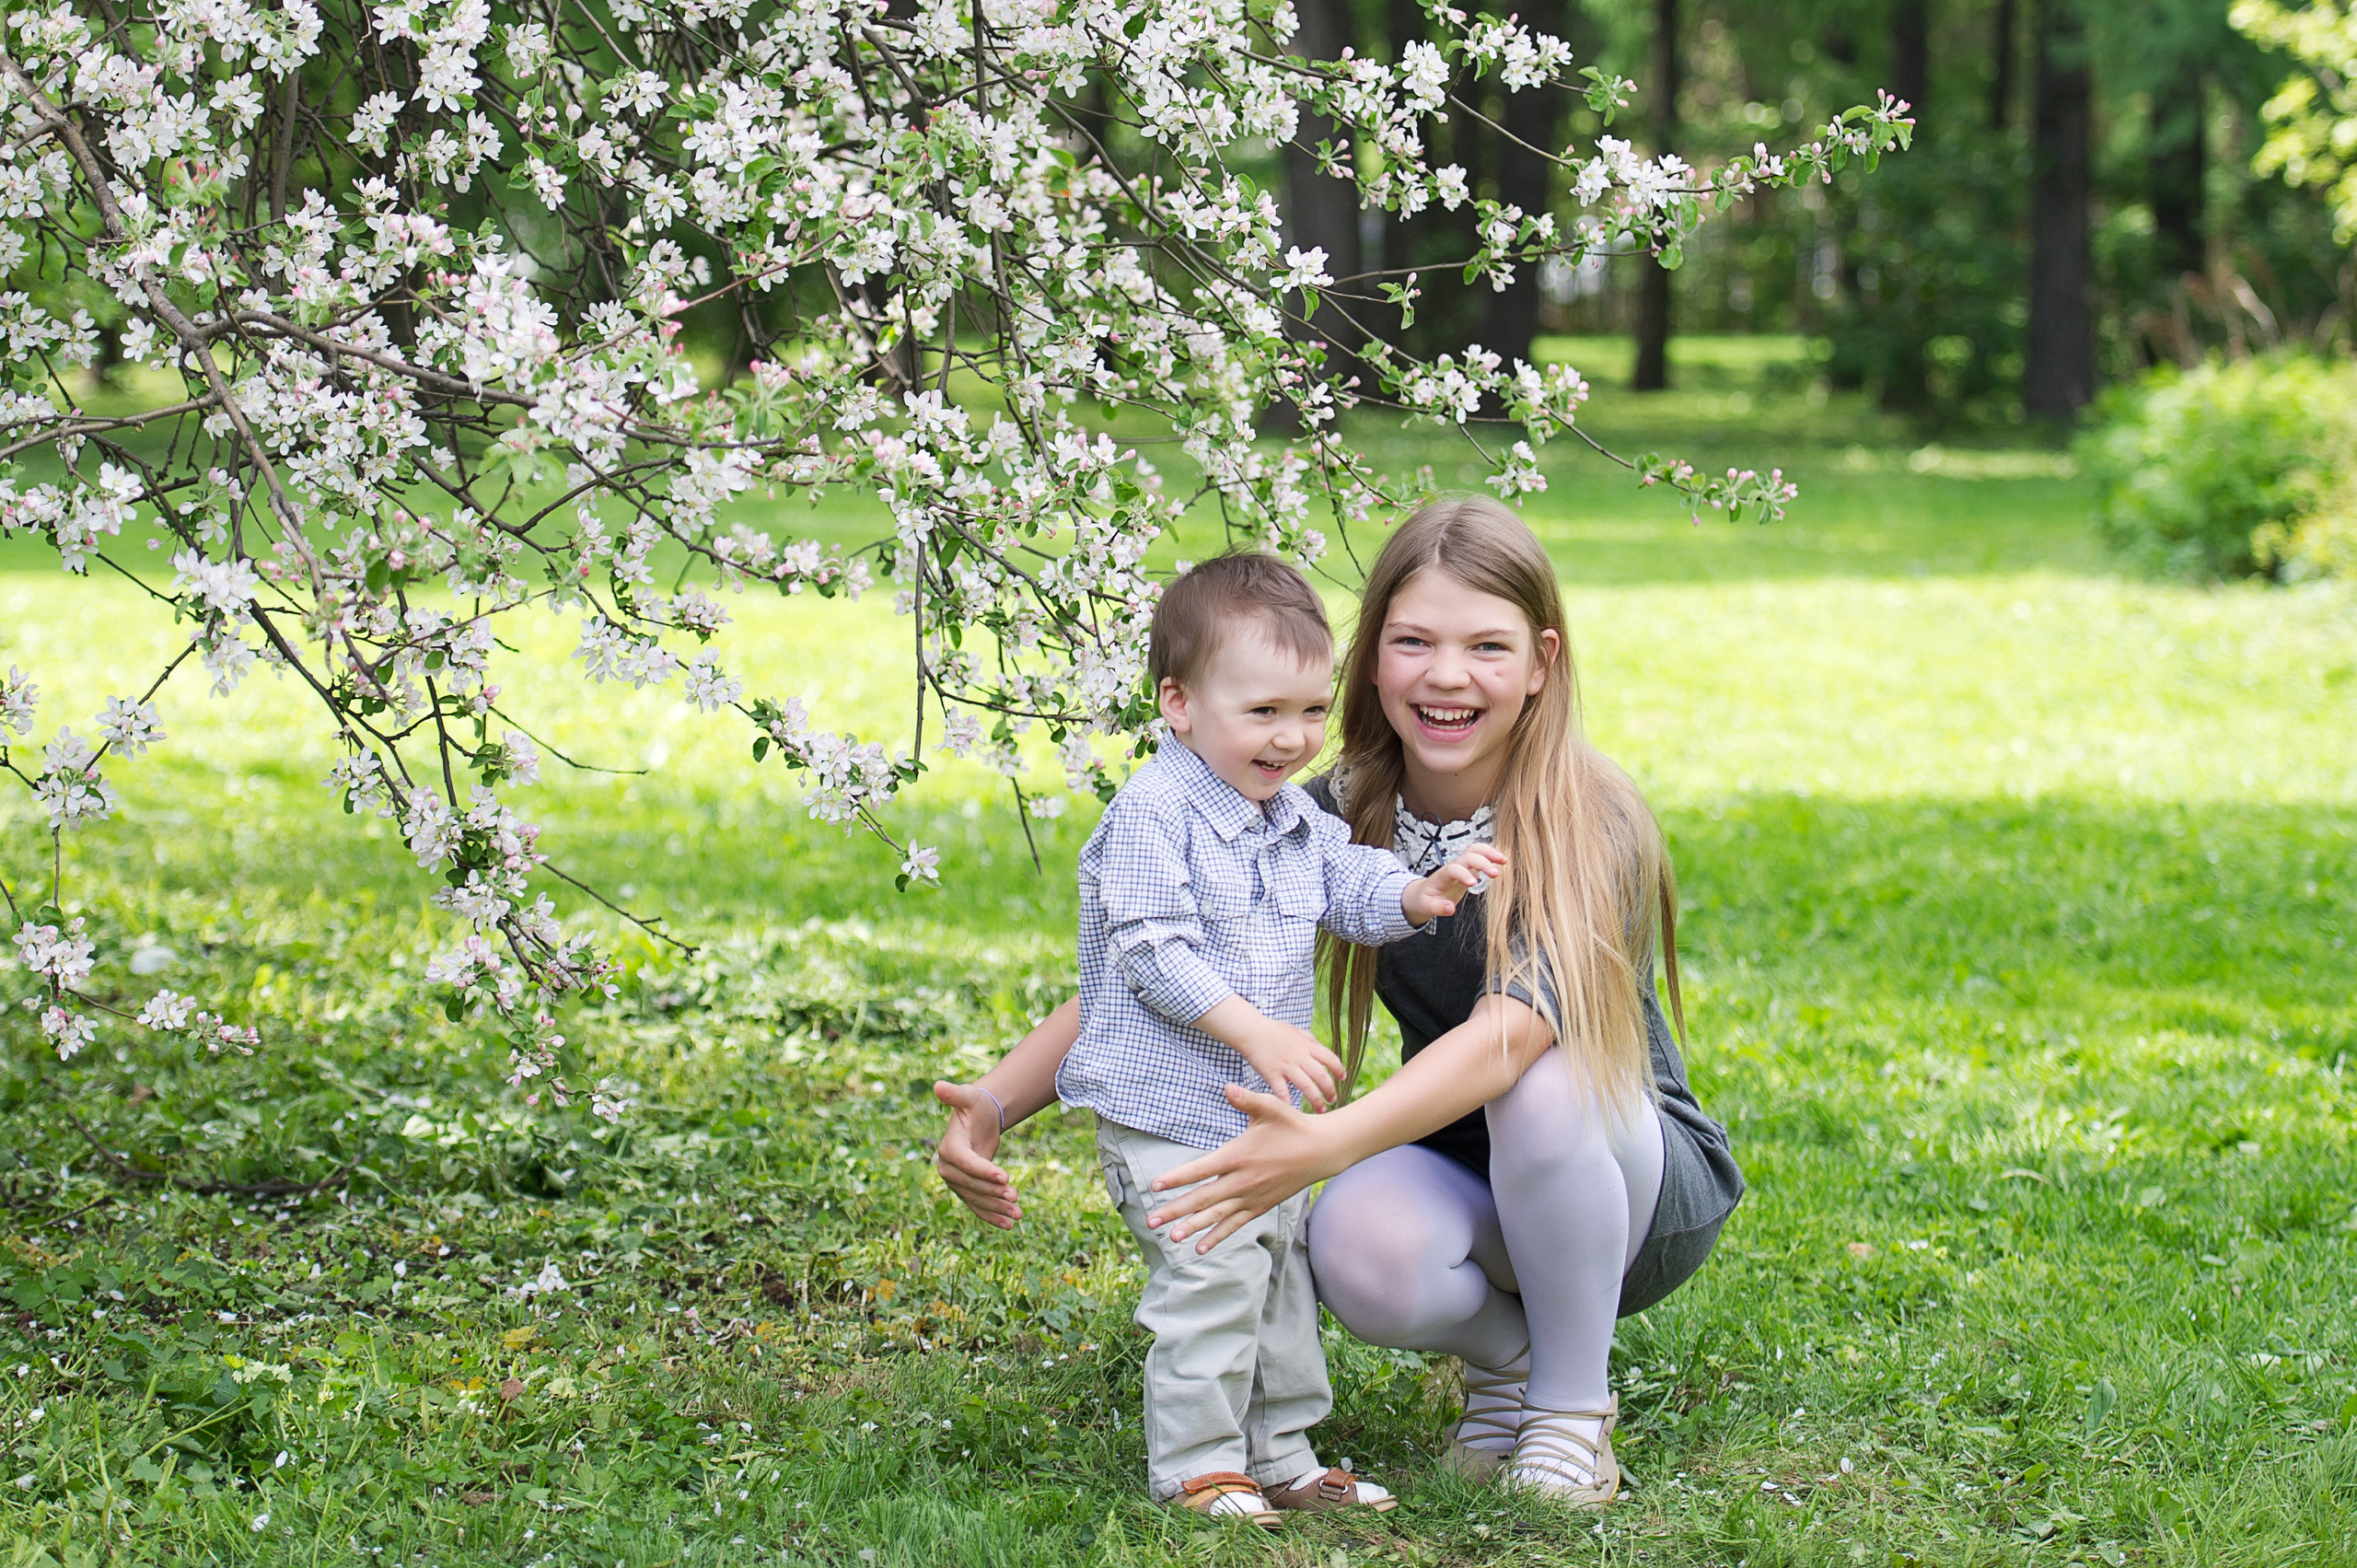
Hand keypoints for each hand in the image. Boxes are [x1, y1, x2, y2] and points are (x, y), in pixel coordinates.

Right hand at [933, 1080, 1020, 1228]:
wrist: (979, 1119)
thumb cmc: (975, 1106)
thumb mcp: (969, 1098)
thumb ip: (955, 1094)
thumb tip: (938, 1085)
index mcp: (949, 1148)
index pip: (967, 1163)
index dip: (984, 1171)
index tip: (1006, 1177)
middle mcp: (948, 1168)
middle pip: (973, 1185)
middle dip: (994, 1192)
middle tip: (1016, 1197)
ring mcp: (957, 1182)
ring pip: (977, 1199)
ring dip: (997, 1208)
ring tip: (1018, 1214)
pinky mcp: (967, 1190)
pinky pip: (978, 1206)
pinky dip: (992, 1216)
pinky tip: (1009, 1224)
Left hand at [1145, 1083, 1348, 1251]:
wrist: (1321, 1151)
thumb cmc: (1292, 1126)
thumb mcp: (1271, 1108)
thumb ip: (1247, 1100)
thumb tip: (1228, 1088)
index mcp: (1238, 1156)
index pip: (1200, 1169)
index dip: (1177, 1178)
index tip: (1155, 1185)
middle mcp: (1242, 1180)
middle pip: (1203, 1198)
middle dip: (1175, 1210)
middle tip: (1151, 1221)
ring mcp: (1251, 1196)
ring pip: (1216, 1216)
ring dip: (1193, 1227)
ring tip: (1172, 1238)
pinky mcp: (1260, 1206)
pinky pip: (1234, 1224)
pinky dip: (1217, 1236)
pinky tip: (1200, 1248)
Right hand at [1229, 1014, 1346, 1111]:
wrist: (1252, 1031)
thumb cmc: (1275, 1030)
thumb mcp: (1297, 1031)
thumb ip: (1311, 1041)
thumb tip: (1323, 1052)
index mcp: (1307, 1046)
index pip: (1330, 1058)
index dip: (1339, 1070)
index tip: (1343, 1079)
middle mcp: (1300, 1056)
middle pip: (1321, 1075)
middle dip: (1330, 1090)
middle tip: (1333, 1099)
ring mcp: (1286, 1066)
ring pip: (1306, 1086)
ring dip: (1316, 1099)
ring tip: (1321, 1109)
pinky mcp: (1272, 1073)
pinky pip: (1282, 1091)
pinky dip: (1288, 1102)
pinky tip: (1293, 1111)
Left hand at [1403, 843, 1506, 923]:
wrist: (1422, 893)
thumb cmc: (1424, 899)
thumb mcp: (1426, 907)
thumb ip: (1438, 908)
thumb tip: (1450, 909)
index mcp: (1441, 876)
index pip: (1453, 869)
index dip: (1463, 874)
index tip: (1472, 884)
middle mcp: (1453, 867)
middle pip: (1468, 855)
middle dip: (1482, 861)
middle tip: (1495, 874)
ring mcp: (1462, 866)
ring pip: (1475, 850)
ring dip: (1490, 852)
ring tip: (1504, 860)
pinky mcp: (1469, 869)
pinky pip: (1480, 856)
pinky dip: (1491, 856)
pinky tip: (1502, 861)